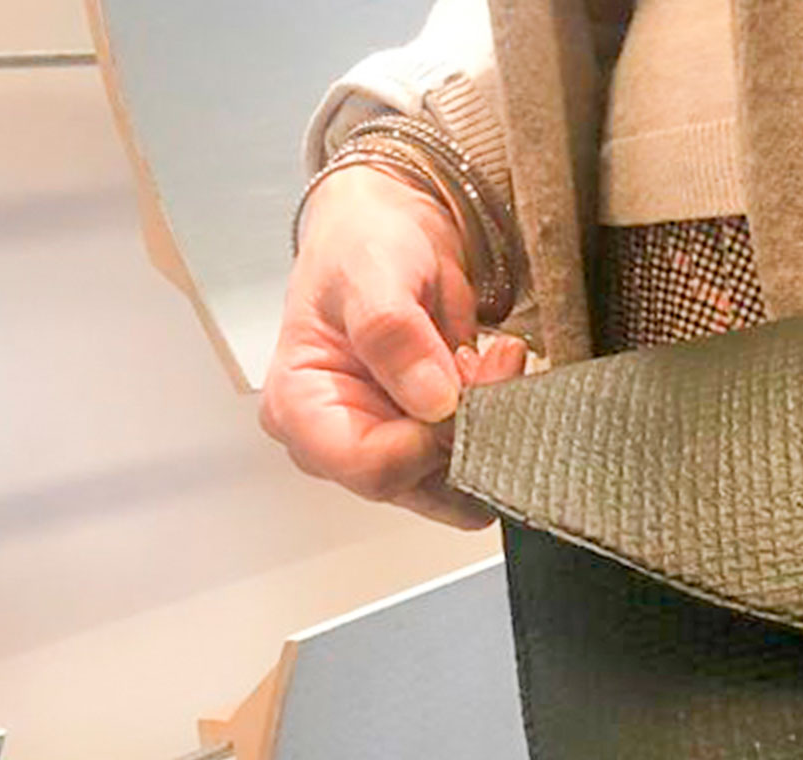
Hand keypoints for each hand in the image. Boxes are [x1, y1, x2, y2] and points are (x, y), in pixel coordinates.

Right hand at [260, 164, 527, 527]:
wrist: (392, 232)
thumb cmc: (362, 246)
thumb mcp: (371, 272)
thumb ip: (393, 332)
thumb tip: (433, 400)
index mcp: (300, 410)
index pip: (370, 467)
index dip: (429, 440)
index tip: (463, 386)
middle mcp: (340, 444)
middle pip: (420, 483)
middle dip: (471, 429)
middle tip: (497, 362)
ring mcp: (390, 448)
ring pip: (458, 481)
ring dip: (493, 424)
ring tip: (496, 358)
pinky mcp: (431, 443)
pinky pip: (479, 458)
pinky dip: (502, 418)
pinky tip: (497, 368)